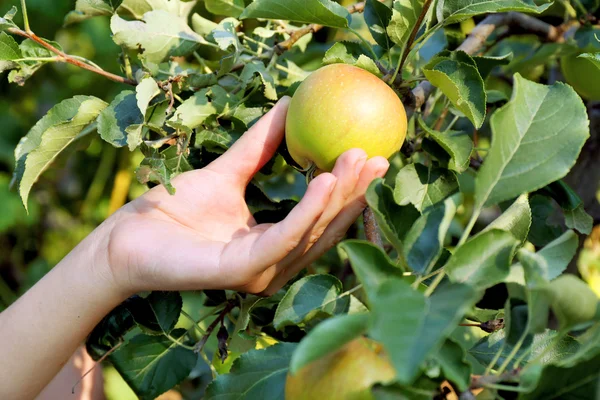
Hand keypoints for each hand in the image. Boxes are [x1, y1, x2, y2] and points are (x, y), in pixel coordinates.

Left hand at [106, 96, 389, 294]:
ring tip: (355, 158)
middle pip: (325, 227)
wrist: (128, 237)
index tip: (371, 154)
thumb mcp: (227, 171)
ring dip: (337, 196)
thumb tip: (288, 106)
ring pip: (311, 233)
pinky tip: (324, 181)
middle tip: (375, 155)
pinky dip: (307, 210)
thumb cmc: (173, 210)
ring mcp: (261, 272)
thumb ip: (259, 146)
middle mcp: (275, 263)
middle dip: (353, 192)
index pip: (321, 218)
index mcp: (274, 243)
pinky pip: (284, 239)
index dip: (348, 190)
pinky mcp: (243, 272)